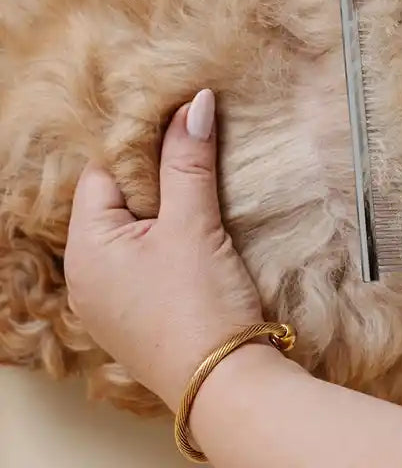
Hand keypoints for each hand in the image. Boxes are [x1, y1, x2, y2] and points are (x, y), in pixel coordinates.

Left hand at [64, 89, 267, 410]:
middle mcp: (88, 276)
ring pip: (136, 230)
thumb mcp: (193, 223)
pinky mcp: (140, 313)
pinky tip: (199, 232)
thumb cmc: (199, 305)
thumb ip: (188, 160)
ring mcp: (113, 299)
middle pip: (119, 200)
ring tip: (202, 188)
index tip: (179, 124)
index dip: (141, 145)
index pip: (104, 173)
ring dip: (168, 207)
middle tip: (197, 152)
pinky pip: (147, 258)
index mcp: (86, 250)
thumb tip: (193, 103)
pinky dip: (170, 238)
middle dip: (157, 174)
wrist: (227, 384)